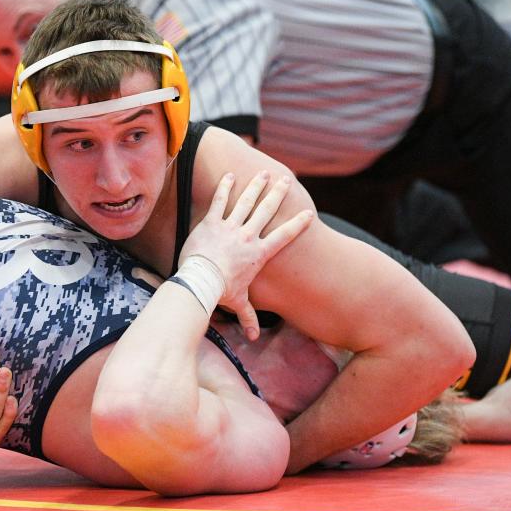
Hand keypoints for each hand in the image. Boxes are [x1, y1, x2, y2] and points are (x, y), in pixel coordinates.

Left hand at [179, 171, 312, 340]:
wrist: (201, 281)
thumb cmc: (221, 292)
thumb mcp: (237, 302)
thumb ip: (247, 317)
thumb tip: (254, 337)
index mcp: (259, 253)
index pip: (284, 236)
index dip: (298, 224)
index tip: (309, 214)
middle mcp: (248, 236)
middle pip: (267, 211)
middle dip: (278, 194)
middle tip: (285, 181)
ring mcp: (230, 227)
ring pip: (246, 201)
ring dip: (255, 186)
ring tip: (263, 173)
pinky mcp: (212, 222)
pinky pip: (220, 201)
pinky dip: (225, 188)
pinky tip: (229, 176)